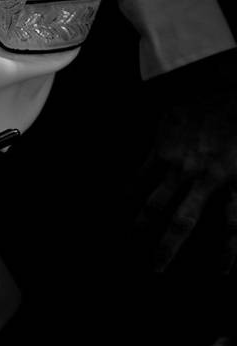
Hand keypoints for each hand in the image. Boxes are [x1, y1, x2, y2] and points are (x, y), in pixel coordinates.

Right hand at [135, 50, 236, 272]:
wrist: (213, 75)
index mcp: (234, 174)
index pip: (234, 224)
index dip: (229, 251)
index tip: (223, 271)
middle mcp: (204, 175)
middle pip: (181, 222)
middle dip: (166, 249)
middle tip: (156, 269)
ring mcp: (178, 164)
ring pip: (153, 203)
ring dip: (140, 225)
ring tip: (131, 240)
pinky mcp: (160, 149)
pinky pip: (140, 178)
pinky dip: (129, 194)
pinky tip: (120, 206)